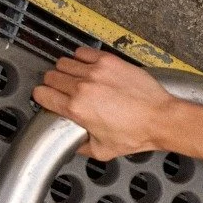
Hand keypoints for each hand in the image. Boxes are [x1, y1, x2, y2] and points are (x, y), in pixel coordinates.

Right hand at [31, 46, 174, 159]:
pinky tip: (89, 69)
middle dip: (54, 85)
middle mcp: (83, 86)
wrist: (160, 117)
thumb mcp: (104, 151)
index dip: (43, 98)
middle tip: (64, 92)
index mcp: (77, 108)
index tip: (48, 99)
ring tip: (77, 81)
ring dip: (66, 71)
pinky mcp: (107, 60)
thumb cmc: (138, 133)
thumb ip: (82, 147)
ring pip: (64, 62)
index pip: (42, 94)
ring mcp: (95, 70)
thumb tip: (72, 144)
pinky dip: (81, 59)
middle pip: (51, 76)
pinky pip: (82, 52)